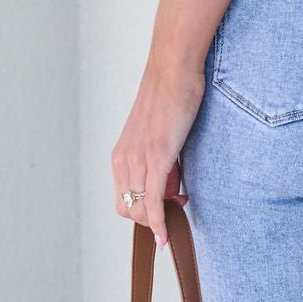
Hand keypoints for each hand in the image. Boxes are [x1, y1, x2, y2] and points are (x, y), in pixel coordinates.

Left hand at [111, 58, 206, 246]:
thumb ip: (158, 159)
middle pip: (128, 209)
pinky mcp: (157, 156)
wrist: (173, 67)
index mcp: (121, 154)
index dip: (144, 210)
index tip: (166, 204)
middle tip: (176, 202)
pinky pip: (154, 201)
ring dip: (159, 218)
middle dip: (151, 217)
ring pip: (140, 209)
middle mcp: (124, 159)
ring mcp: (138, 159)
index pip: (123, 200)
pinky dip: (159, 223)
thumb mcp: (157, 133)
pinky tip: (165, 234)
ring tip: (181, 199)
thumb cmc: (170, 95)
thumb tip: (171, 185)